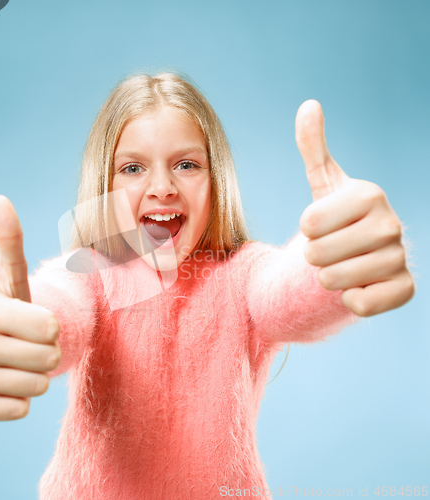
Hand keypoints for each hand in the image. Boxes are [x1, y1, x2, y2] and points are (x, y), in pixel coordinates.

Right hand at [0, 195, 60, 420]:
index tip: (36, 320)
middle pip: (48, 359)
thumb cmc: (12, 305)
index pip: (52, 329)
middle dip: (49, 352)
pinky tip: (9, 381)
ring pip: (36, 387)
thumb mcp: (14, 273)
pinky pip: (16, 411)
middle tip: (30, 342)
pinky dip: (21, 400)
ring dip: (38, 375)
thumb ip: (10, 240)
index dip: (54, 326)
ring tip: (21, 359)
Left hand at [296, 100, 414, 316]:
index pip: (309, 223)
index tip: (321, 225)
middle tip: (331, 248)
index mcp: (369, 194)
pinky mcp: (405, 289)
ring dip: (329, 277)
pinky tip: (360, 284)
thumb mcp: (323, 183)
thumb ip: (313, 147)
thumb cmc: (338, 218)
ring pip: (333, 281)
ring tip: (343, 264)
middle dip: (314, 256)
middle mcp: (391, 224)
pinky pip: (359, 305)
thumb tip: (309, 104)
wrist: (360, 254)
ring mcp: (400, 258)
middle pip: (318, 253)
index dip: (306, 229)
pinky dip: (350, 299)